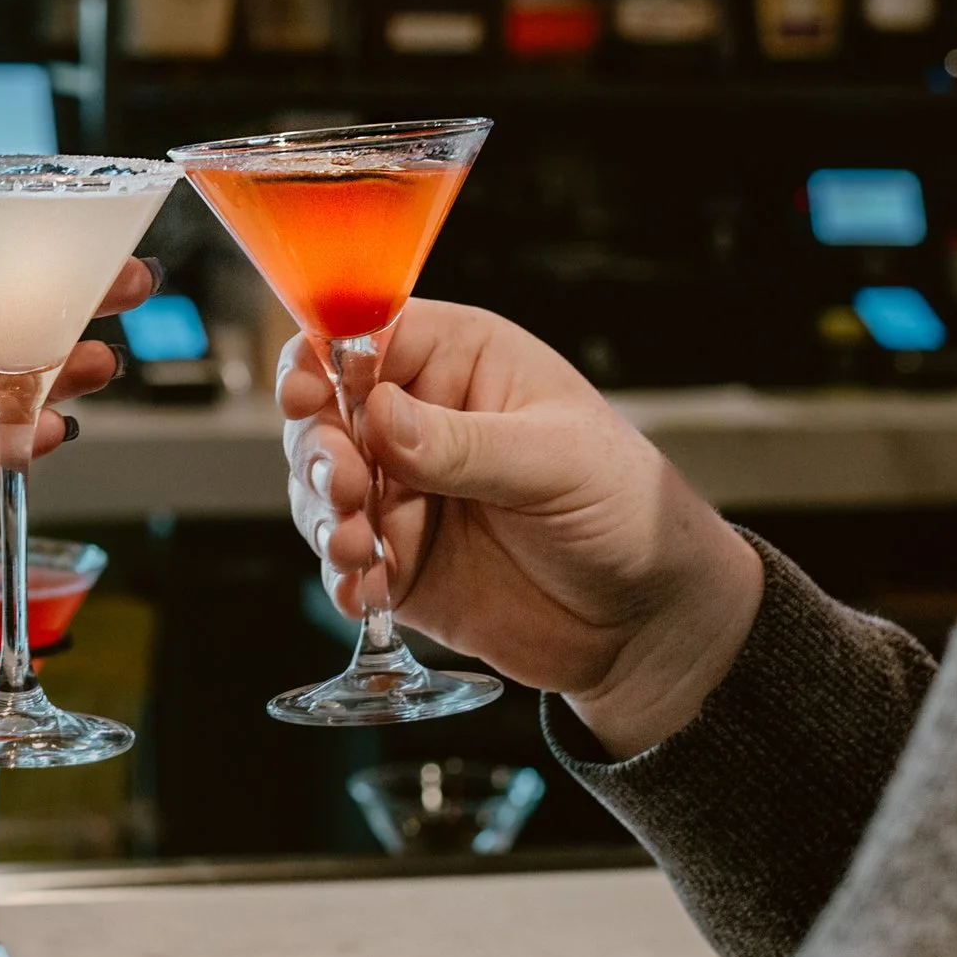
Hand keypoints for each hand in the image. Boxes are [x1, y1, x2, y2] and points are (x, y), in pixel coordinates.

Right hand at [280, 302, 763, 758]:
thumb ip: (463, 442)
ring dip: (325, 518)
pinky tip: (366, 591)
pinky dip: (343, 576)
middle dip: (320, 450)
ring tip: (356, 548)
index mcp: (461, 362)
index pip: (366, 336)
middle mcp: (421, 421)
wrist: (648, 620)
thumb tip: (379, 414)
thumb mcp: (556, 461)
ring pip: (322, 490)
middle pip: (326, 414)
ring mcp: (405, 493)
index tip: (307, 395)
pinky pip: (345, 561)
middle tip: (342, 487)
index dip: (323, 359)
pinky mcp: (400, 561)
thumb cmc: (627, 509)